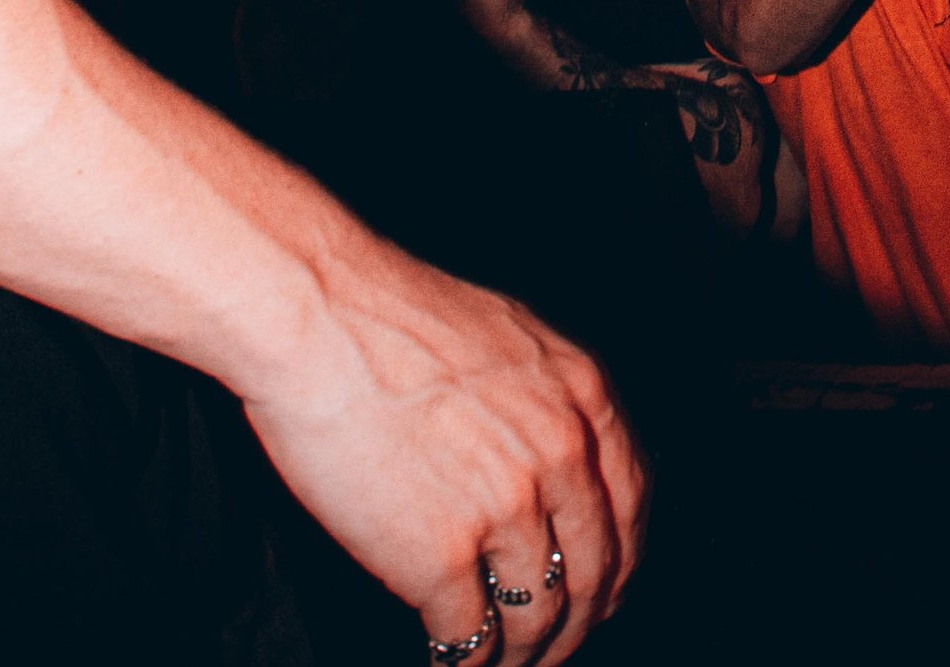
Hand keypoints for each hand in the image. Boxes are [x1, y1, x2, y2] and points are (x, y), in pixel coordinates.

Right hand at [239, 251, 642, 659]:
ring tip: (501, 665)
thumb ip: (543, 396)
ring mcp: (504, 509)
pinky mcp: (442, 557)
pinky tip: (450, 662)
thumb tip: (551, 450)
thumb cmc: (391, 316)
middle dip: (576, 625)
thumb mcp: (508, 336)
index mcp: (580, 396)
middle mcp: (558, 455)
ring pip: (537, 616)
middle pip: (592, 572)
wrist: (318, 318)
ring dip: (522, 655)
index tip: (607, 591)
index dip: (620, 562)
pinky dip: (465, 661)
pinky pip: (471, 636)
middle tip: (554, 648)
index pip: (631, 504)